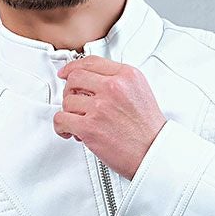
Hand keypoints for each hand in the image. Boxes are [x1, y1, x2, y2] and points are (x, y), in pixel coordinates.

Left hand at [54, 56, 166, 180]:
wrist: (153, 153)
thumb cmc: (148, 130)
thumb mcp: (140, 92)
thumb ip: (118, 82)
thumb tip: (92, 80)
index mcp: (127, 76)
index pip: (91, 62)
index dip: (73, 67)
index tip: (66, 73)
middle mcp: (113, 88)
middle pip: (75, 78)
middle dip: (70, 91)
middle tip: (73, 101)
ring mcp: (100, 107)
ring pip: (67, 101)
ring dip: (69, 113)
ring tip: (79, 122)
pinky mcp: (89, 127)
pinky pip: (61, 120)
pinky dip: (61, 127)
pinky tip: (69, 131)